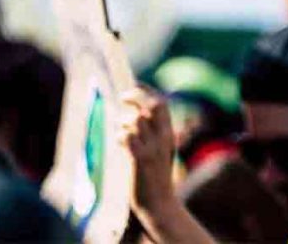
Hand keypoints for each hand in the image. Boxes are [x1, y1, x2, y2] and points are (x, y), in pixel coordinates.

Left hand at [119, 86, 175, 213]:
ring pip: (136, 120)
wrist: (159, 203)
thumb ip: (151, 133)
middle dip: (136, 96)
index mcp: (168, 133)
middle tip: (122, 97)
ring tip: (119, 129)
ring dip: (123, 120)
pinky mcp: (140, 159)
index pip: (161, 103)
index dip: (147, 90)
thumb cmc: (155, 176)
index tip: (135, 85)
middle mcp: (163, 137)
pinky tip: (119, 143)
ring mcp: (153, 147)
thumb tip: (133, 116)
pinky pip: (127, 137)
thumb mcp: (160, 151)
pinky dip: (120, 136)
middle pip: (152, 105)